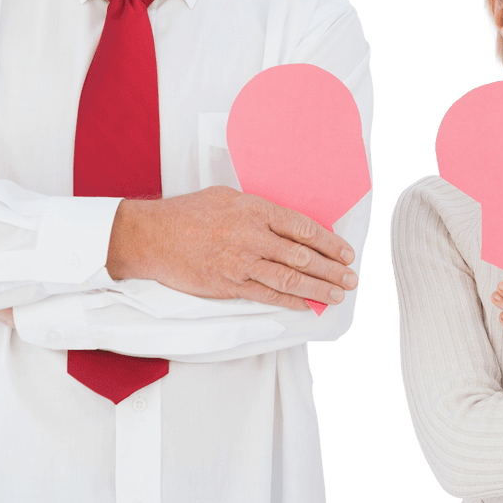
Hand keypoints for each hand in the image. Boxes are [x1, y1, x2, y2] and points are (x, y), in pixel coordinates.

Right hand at [108, 187, 356, 311]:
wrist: (152, 236)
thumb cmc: (188, 214)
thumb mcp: (228, 197)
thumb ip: (258, 211)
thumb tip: (288, 226)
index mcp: (255, 210)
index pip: (303, 227)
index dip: (329, 242)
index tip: (346, 252)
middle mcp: (252, 236)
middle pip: (302, 256)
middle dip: (331, 269)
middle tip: (350, 278)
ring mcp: (241, 263)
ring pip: (290, 279)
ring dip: (318, 289)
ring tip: (337, 295)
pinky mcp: (229, 285)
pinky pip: (267, 296)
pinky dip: (291, 302)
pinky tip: (307, 305)